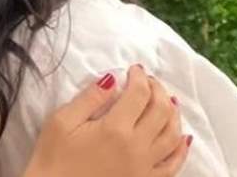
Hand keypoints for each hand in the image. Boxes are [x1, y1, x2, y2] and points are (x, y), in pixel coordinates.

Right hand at [23, 65, 190, 176]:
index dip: (139, 76)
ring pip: (173, 135)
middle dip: (157, 89)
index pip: (139, 93)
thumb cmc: (53, 159)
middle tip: (148, 81)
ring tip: (165, 101)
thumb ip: (89, 98)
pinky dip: (181, 149)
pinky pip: (173, 165)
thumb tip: (112, 79)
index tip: (134, 69)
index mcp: (114, 129)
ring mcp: (145, 167)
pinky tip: (182, 138)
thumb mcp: (62, 122)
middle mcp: (136, 147)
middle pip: (161, 110)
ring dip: (173, 113)